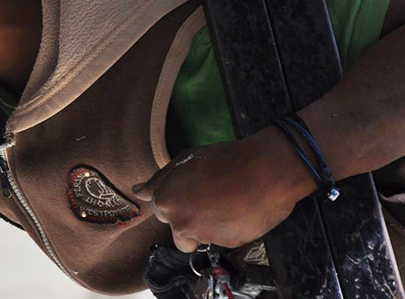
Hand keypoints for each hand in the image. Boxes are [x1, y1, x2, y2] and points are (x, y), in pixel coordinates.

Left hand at [131, 134, 313, 252]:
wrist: (266, 170)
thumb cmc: (225, 160)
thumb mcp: (186, 160)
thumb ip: (159, 179)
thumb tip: (138, 191)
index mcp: (165, 199)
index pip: (160, 210)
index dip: (178, 200)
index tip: (193, 193)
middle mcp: (179, 221)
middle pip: (177, 230)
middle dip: (189, 219)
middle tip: (211, 199)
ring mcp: (203, 235)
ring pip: (199, 238)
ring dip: (207, 228)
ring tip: (226, 205)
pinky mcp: (226, 244)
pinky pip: (222, 241)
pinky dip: (228, 231)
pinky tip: (239, 212)